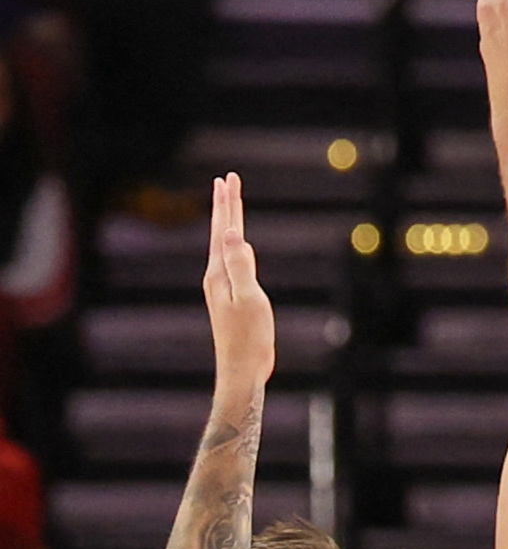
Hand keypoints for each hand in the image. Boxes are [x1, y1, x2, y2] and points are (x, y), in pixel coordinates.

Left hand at [203, 174, 275, 391]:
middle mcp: (216, 276)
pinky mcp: (231, 297)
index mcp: (219, 273)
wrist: (241, 370)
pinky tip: (236, 245)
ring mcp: (222, 287)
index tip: (229, 178)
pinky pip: (232, 260)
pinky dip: (235, 244)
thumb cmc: (249, 338)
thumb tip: (230, 233)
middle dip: (225, 205)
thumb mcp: (249, 299)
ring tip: (229, 205)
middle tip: (226, 180)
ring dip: (228, 222)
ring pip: (224, 245)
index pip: (224, 229)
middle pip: (220, 233)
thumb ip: (240, 265)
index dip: (229, 203)